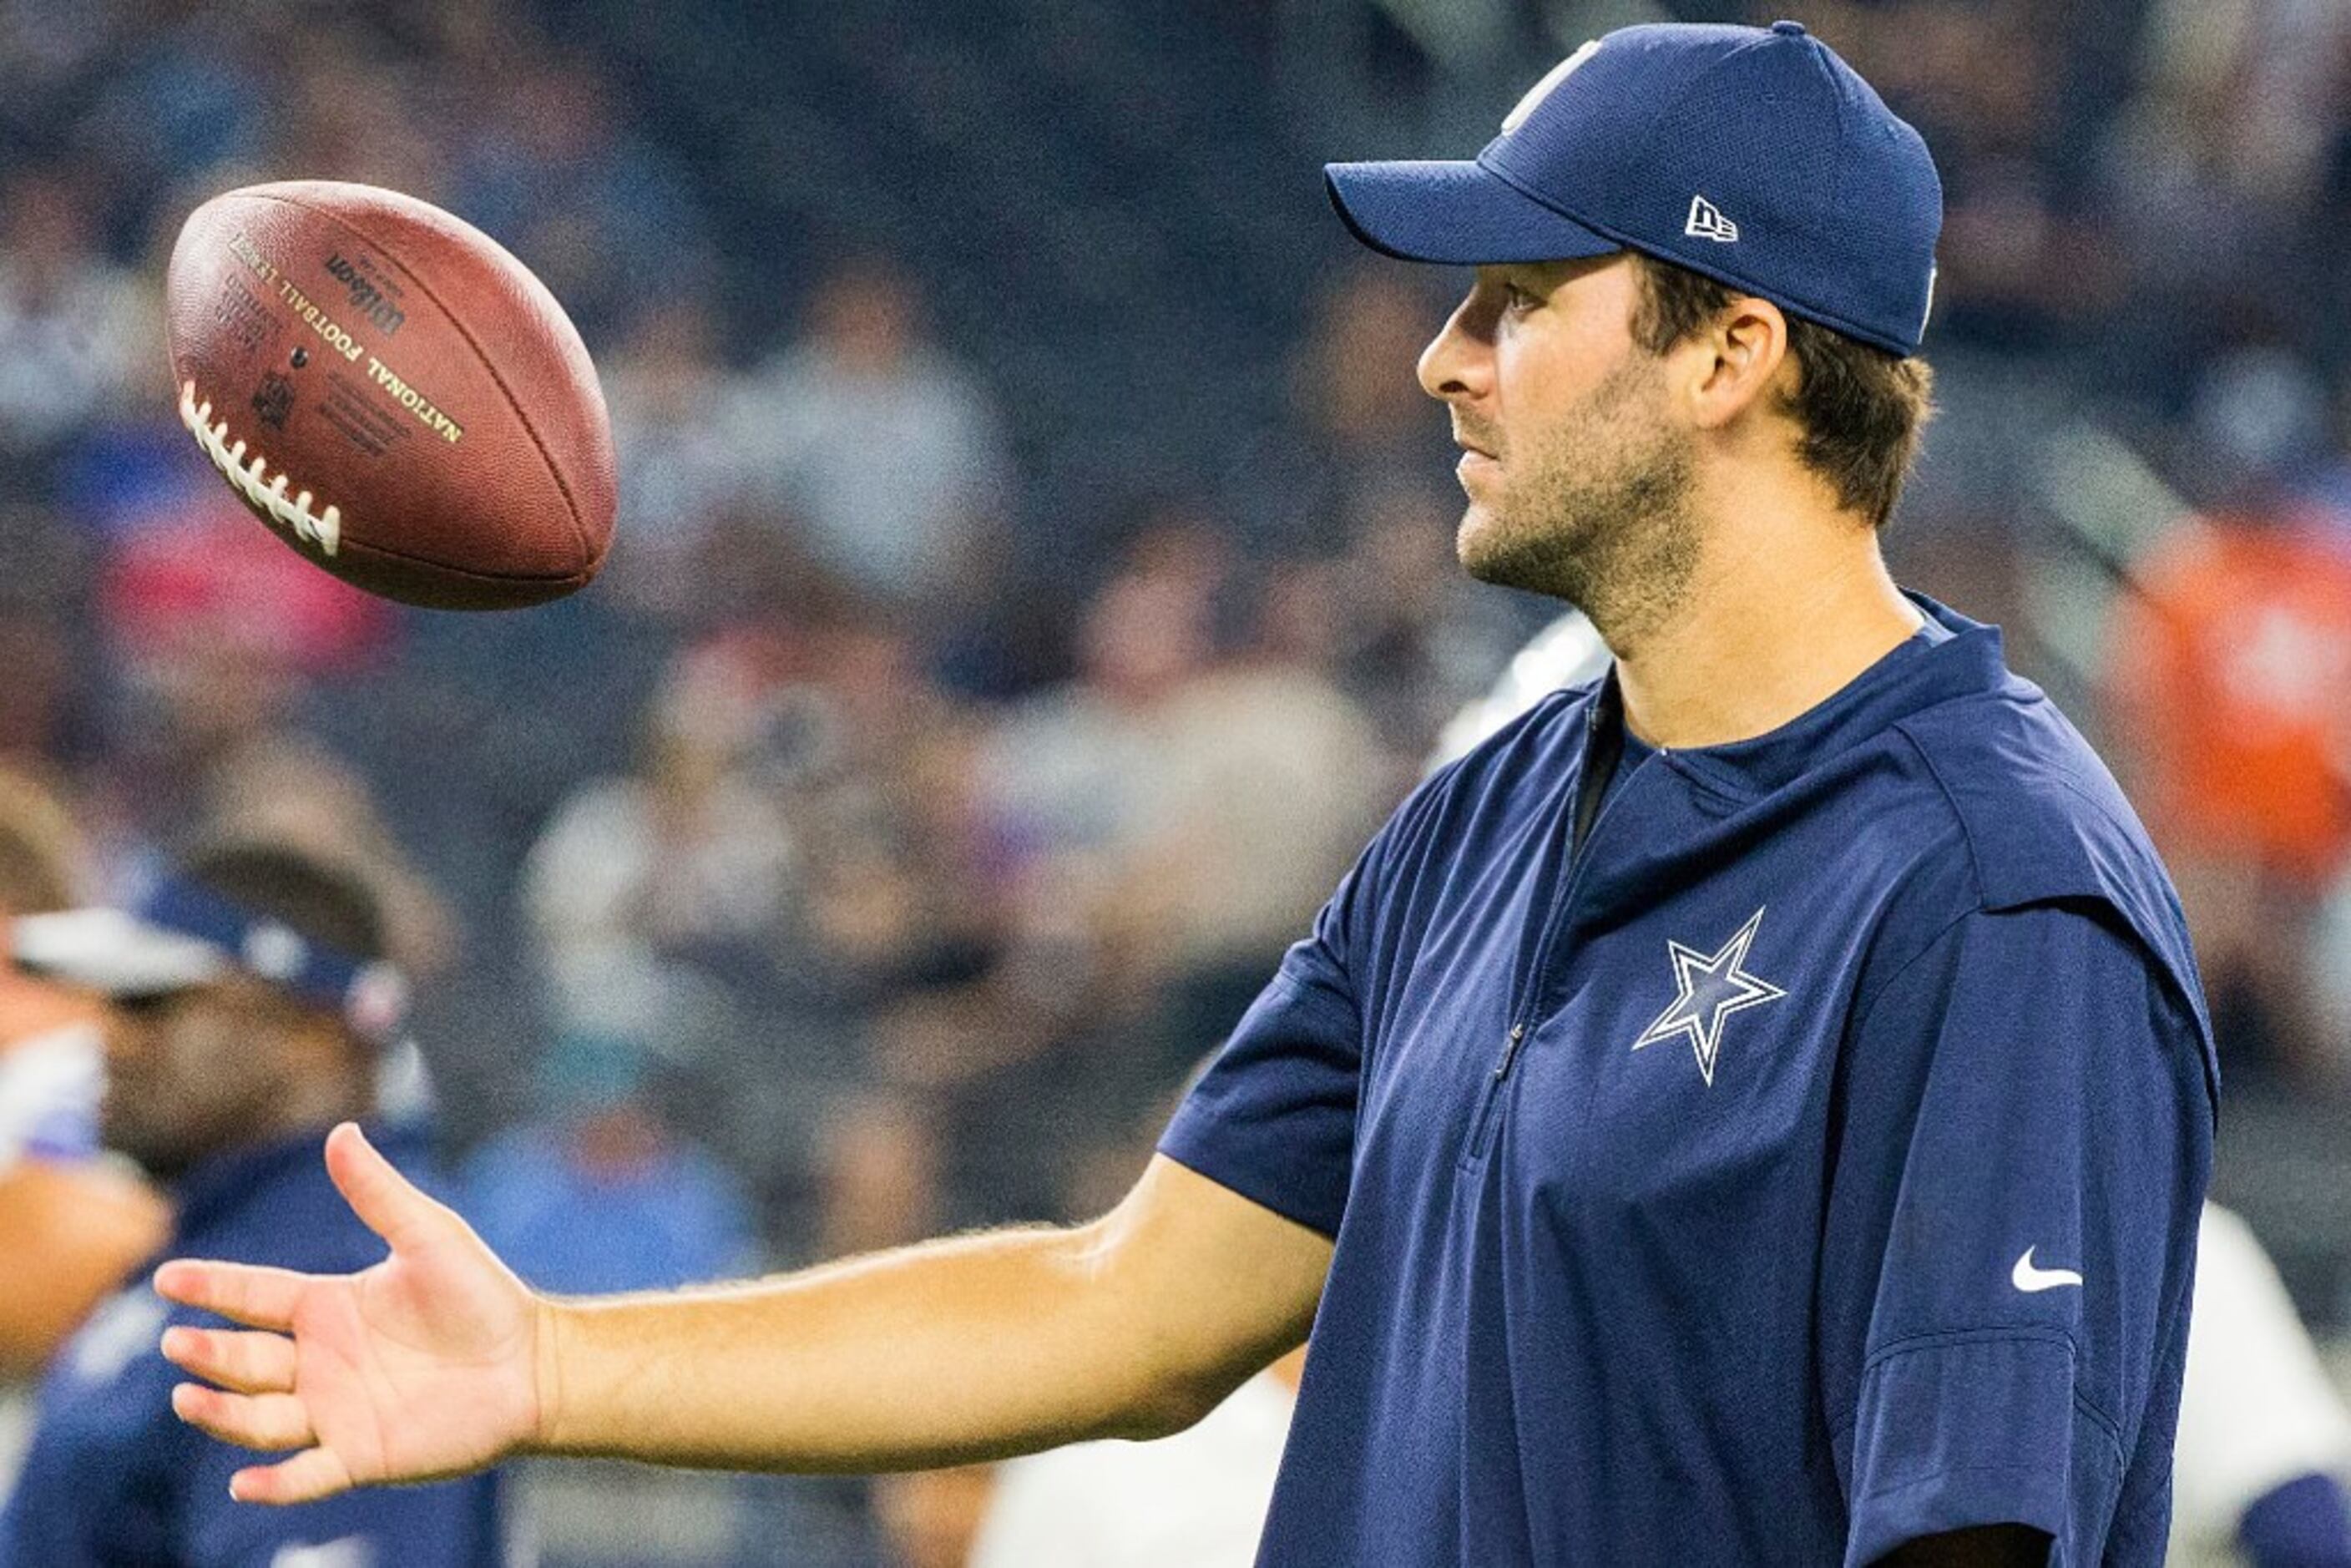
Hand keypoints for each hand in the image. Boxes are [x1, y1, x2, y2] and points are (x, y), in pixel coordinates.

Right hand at [155, 1122, 549, 1503]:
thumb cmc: (483, 1297)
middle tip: (177, 1343)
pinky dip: (274, 1485)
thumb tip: (340, 1132)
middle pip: (246, 1361)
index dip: (211, 1288)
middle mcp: (320, 1361)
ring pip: (259, 1420)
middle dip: (209, 1354)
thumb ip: (379, 1193)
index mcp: (327, 1307)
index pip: (253, 1296)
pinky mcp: (361, 1456)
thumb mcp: (429, 1236)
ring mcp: (335, 1412)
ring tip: (189, 1398)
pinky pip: (306, 1476)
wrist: (534, 1364)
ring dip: (221, 1414)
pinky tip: (247, 1483)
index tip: (166, 1278)